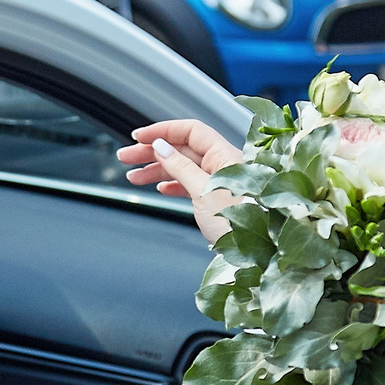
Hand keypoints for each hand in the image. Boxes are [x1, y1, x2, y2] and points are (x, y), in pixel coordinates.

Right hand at [120, 119, 246, 243]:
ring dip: (157, 169)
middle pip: (183, 148)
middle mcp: (224, 164)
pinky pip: (191, 184)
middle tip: (126, 156)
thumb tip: (161, 147)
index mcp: (225, 154)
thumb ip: (180, 167)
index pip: (190, 131)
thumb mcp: (202, 191)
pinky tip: (161, 188)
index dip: (163, 131)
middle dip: (153, 151)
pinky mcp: (217, 199)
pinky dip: (173, 184)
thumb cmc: (239, 222)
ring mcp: (220, 182)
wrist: (257, 253)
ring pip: (183, 168)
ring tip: (134, 176)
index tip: (140, 137)